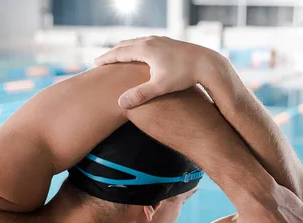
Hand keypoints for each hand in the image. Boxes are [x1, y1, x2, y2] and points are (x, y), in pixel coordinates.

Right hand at [95, 36, 219, 108]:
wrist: (207, 64)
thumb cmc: (184, 75)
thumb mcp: (160, 87)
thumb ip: (140, 94)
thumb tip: (120, 103)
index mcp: (145, 49)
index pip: (119, 53)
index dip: (106, 59)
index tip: (95, 64)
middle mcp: (151, 41)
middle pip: (125, 45)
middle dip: (112, 53)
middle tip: (101, 60)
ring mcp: (160, 40)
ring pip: (136, 42)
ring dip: (125, 49)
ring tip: (118, 56)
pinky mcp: (168, 42)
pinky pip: (146, 43)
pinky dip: (137, 48)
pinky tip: (140, 54)